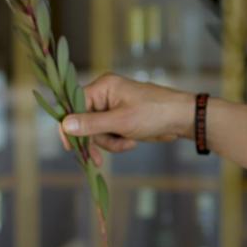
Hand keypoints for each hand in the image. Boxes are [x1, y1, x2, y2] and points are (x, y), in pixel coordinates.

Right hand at [58, 74, 194, 166]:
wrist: (181, 119)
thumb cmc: (154, 113)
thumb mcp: (121, 121)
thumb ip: (91, 124)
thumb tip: (64, 124)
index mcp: (103, 87)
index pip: (74, 105)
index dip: (69, 126)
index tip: (71, 147)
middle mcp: (105, 95)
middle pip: (84, 122)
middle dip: (95, 140)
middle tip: (95, 159)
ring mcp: (113, 108)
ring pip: (96, 132)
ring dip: (109, 143)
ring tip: (127, 143)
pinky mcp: (120, 119)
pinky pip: (109, 135)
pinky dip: (117, 142)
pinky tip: (132, 142)